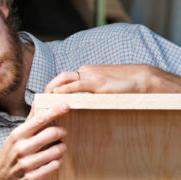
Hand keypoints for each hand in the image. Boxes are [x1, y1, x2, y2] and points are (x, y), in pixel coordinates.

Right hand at [0, 102, 69, 179]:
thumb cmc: (12, 155)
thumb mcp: (16, 137)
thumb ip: (30, 120)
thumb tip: (38, 99)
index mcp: (17, 135)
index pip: (39, 119)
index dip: (55, 111)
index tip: (67, 105)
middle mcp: (20, 149)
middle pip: (51, 134)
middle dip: (61, 132)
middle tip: (62, 133)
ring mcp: (26, 165)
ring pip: (56, 152)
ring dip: (61, 149)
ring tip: (59, 148)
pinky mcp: (32, 178)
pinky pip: (54, 167)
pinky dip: (58, 162)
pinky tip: (55, 161)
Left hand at [44, 64, 180, 94]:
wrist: (143, 78)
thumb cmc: (127, 87)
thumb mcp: (106, 90)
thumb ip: (94, 95)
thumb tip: (85, 107)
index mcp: (86, 72)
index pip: (63, 79)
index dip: (52, 90)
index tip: (44, 103)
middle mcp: (85, 71)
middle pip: (58, 79)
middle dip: (46, 91)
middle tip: (37, 107)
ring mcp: (90, 76)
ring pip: (62, 81)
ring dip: (50, 93)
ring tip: (42, 107)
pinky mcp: (96, 83)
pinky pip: (74, 88)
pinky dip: (62, 94)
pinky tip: (55, 103)